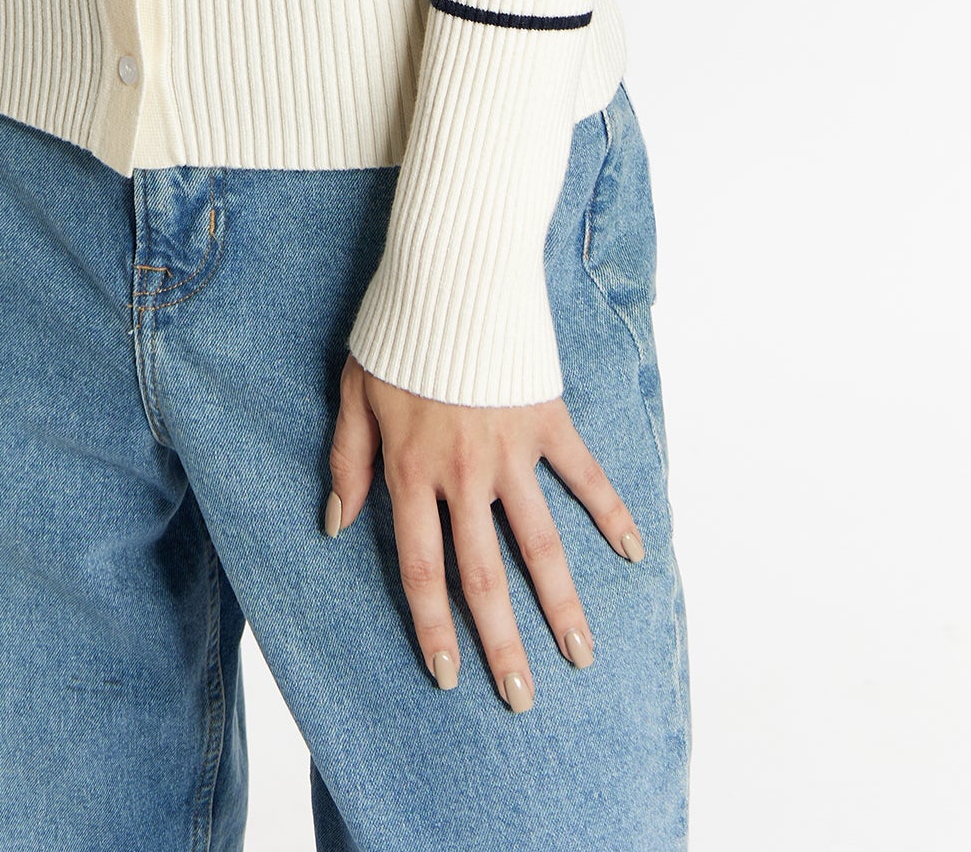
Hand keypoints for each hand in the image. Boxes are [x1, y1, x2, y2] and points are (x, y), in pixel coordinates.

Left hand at [326, 354, 645, 708]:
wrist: (449, 271)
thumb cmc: (395, 331)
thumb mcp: (353, 391)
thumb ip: (347, 461)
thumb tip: (336, 522)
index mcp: (412, 471)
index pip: (423, 569)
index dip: (434, 628)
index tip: (449, 677)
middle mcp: (463, 473)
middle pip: (484, 576)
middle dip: (503, 643)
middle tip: (522, 699)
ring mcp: (511, 450)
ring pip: (539, 545)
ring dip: (562, 604)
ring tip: (580, 656)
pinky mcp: (547, 421)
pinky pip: (585, 476)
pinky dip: (611, 513)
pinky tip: (635, 553)